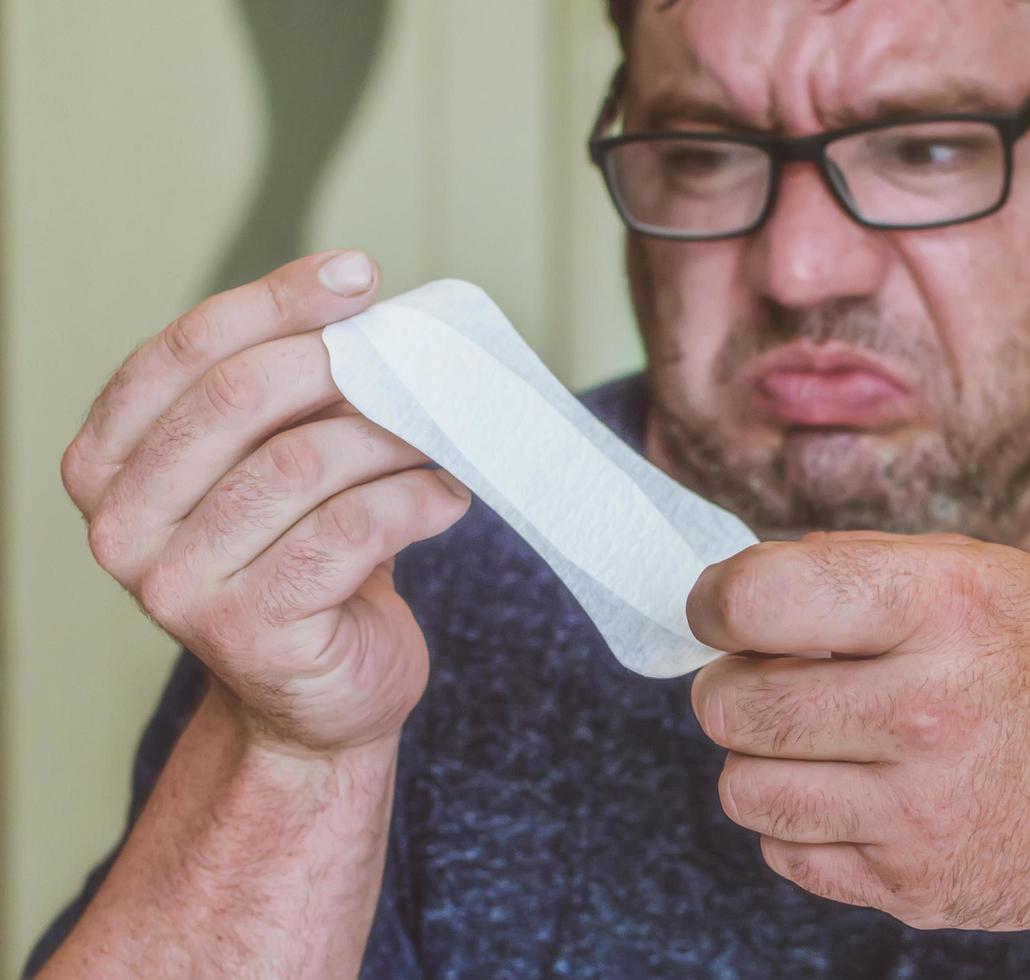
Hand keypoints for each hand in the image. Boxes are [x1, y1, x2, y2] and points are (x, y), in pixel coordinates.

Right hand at [61, 252, 470, 753]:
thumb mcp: (274, 469)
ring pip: (301, 463)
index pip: (183, 355)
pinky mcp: (248, 630)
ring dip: (391, 438)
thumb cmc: (304, 566)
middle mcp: (121, 528)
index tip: (358, 274)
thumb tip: (367, 307)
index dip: (274, 302)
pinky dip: (413, 500)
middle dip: (342, 364)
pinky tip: (447, 497)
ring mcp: (176, 586)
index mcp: (108, 467)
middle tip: (418, 364)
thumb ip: (286, 398)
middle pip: (237, 398)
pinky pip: (348, 529)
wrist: (319, 700)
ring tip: (440, 439)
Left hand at [686, 531, 1029, 972]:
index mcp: (947, 608)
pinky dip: (801, 821)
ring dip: (759, 758)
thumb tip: (740, 585)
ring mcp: (921, 813)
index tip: (724, 610)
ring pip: (740, 788)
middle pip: (730, 704)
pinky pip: (785, 853)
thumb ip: (865, 568)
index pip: (759, 599)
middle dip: (729, 684)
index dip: (717, 601)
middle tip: (770, 676)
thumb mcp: (993, 575)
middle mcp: (930, 712)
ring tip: (814, 737)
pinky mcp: (913, 887)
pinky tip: (857, 791)